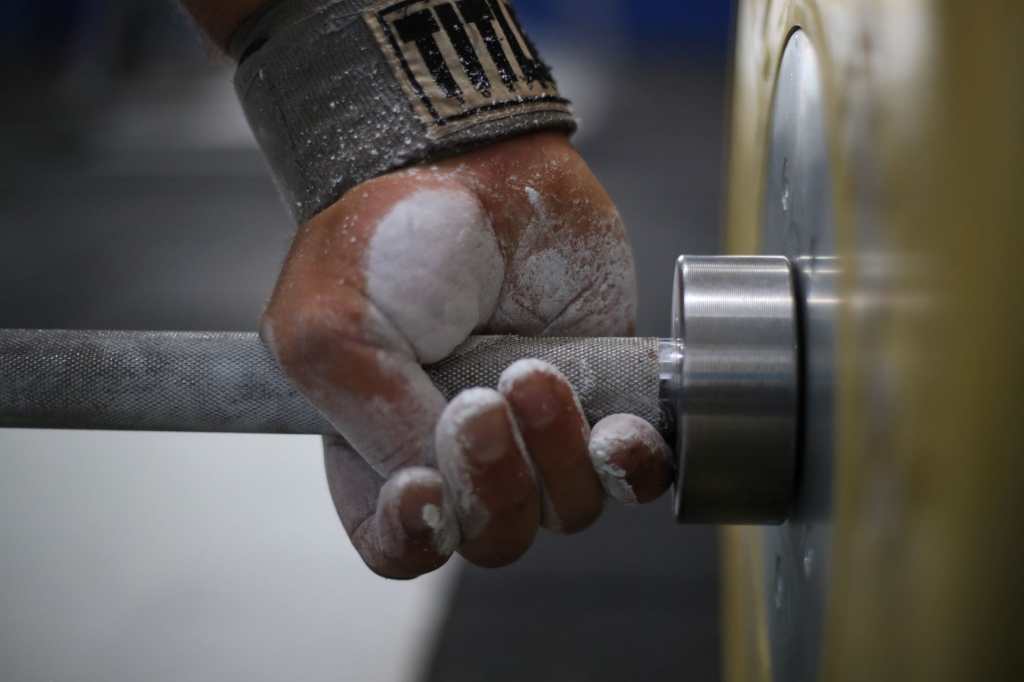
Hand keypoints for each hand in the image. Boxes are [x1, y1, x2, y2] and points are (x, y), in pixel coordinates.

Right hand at [263, 132, 671, 578]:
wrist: (475, 156)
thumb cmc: (388, 234)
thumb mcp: (333, 326)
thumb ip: (372, 419)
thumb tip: (433, 488)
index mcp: (380, 445)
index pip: (399, 543)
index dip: (413, 537)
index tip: (422, 488)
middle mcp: (460, 451)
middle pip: (492, 536)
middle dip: (492, 484)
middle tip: (481, 402)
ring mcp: (536, 428)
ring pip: (563, 511)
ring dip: (556, 455)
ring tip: (537, 371)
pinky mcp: (599, 395)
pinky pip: (628, 474)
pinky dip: (629, 466)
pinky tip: (619, 429)